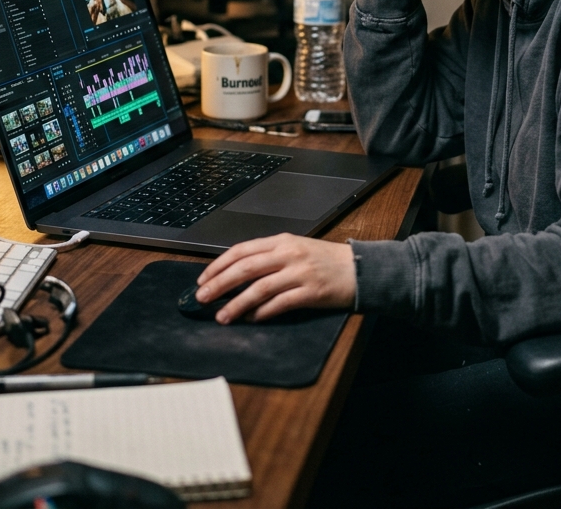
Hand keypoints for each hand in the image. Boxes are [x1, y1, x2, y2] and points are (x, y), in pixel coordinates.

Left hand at [194, 233, 355, 323]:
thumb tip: (237, 274)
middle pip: (245, 268)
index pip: (242, 250)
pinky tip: (251, 319)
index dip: (219, 265)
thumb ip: (269, 257)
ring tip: (222, 316)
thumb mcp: (296, 248)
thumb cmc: (325, 260)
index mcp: (282, 241)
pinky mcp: (310, 292)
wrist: (358, 268)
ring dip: (236, 303)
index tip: (203, 279)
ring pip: (259, 288)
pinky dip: (262, 312)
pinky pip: (280, 303)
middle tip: (202, 298)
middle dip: (219, 284)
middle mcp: (289, 254)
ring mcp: (300, 272)